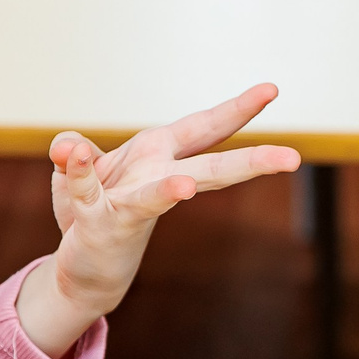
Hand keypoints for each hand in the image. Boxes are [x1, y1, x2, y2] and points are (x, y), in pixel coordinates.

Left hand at [13, 83, 301, 358]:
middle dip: (251, 162)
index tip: (271, 89)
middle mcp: (156, 175)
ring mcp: (132, 201)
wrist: (84, 269)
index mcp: (160, 152)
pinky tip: (77, 153)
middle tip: (292, 158)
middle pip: (211, 169)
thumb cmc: (92, 209)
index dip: (238, 109)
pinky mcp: (98, 220)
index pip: (206, 127)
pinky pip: (87, 192)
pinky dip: (81, 172)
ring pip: (157, 195)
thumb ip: (74, 151)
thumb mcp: (81, 169)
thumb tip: (65, 144)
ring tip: (186, 186)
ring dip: (170, 190)